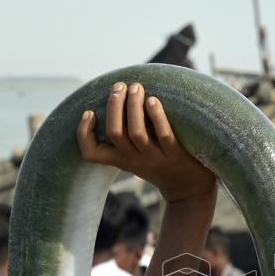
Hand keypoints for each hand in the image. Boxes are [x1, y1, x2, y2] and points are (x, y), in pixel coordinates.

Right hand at [78, 82, 216, 204]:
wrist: (191, 189)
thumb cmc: (162, 164)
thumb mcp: (138, 156)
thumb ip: (126, 137)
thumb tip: (114, 100)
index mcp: (122, 160)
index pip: (91, 153)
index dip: (83, 133)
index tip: (89, 112)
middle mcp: (135, 161)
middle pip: (115, 133)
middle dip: (114, 106)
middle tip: (119, 86)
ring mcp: (155, 159)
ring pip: (136, 132)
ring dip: (133, 106)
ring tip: (136, 88)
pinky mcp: (176, 156)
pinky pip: (163, 134)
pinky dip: (156, 115)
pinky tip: (153, 100)